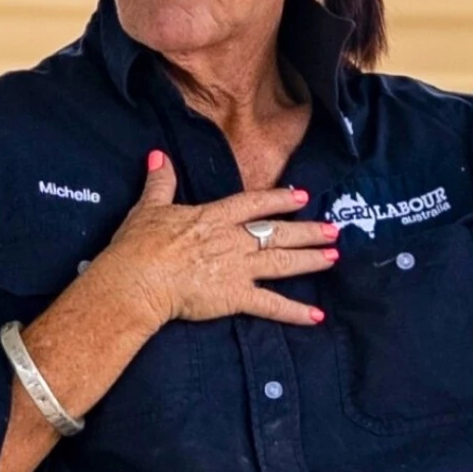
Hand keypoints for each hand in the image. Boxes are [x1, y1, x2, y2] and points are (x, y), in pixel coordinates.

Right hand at [88, 150, 340, 325]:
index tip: (302, 195)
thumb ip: (160, 182)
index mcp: (214, 217)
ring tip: (334, 257)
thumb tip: (158, 155)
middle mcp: (233, 240)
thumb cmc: (139, 244)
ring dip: (310, 260)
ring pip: (282, 262)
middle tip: (334, 230)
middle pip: (278, 232)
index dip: (280, 198)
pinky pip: (271, 305)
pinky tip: (317, 316)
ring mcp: (238, 268)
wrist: (138, 279)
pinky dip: (295, 312)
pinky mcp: (235, 297)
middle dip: (308, 231)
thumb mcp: (149, 208)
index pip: (255, 203)